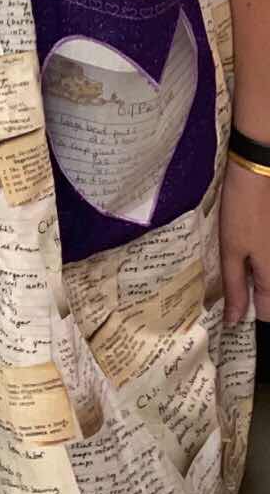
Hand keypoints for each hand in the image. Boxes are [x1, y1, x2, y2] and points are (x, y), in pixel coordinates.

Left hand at [220, 155, 269, 323]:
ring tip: (232, 280)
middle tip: (227, 302)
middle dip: (252, 300)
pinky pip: (268, 262)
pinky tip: (243, 257)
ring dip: (255, 282)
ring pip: (269, 279)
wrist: (257, 171)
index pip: (267, 314)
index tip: (229, 321)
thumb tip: (234, 321)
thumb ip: (234, 287)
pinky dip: (258, 264)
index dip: (248, 318)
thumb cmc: (242, 210)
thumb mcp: (231, 250)